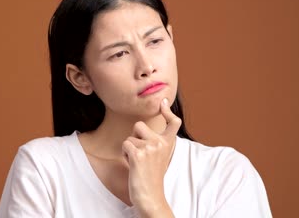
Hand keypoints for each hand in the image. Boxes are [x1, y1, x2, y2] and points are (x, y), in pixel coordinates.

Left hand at [122, 98, 180, 217]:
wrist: (150, 196)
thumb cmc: (151, 177)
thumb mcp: (158, 157)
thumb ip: (155, 143)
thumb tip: (143, 129)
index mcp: (168, 144)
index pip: (173, 123)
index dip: (167, 111)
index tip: (162, 102)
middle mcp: (161, 143)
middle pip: (139, 125)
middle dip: (135, 137)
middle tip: (141, 155)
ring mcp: (150, 147)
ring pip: (130, 137)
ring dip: (129, 148)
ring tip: (137, 162)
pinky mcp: (138, 154)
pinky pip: (125, 145)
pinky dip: (126, 155)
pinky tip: (133, 166)